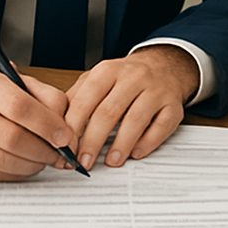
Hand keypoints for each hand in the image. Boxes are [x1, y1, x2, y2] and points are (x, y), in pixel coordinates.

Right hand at [0, 64, 73, 180]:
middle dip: (44, 150)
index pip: (20, 106)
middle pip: (13, 138)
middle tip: (61, 154)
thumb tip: (65, 125)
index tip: (66, 137)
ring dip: (32, 164)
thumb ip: (40, 95)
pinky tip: (24, 165)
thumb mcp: (7, 78)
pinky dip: (14, 173)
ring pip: (3, 160)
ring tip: (45, 159)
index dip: (48, 125)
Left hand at [62, 45, 199, 170]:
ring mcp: (155, 91)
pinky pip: (161, 126)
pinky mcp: (173, 105)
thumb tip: (54, 126)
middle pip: (109, 112)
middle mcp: (133, 78)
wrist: (165, 65)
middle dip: (92, 141)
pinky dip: (148, 143)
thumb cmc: (125, 78)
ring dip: (121, 145)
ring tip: (110, 162)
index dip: (73, 126)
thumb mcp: (98, 78)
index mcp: (108, 71)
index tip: (64, 147)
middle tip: (83, 161)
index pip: (85, 100)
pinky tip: (136, 153)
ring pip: (136, 120)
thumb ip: (76, 97)